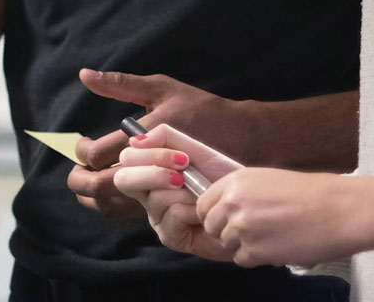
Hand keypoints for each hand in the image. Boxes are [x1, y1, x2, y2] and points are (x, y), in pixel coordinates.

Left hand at [66, 68, 234, 219]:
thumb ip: (121, 84)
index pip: (101, 154)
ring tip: (88, 177)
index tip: (81, 144)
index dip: (83, 151)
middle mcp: (152, 167)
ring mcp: (161, 190)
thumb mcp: (161, 88)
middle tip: (75, 168)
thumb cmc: (200, 108)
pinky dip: (113, 205)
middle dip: (80, 178)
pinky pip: (132, 214)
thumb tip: (85, 75)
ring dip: (93, 195)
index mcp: (147, 136)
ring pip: (113, 206)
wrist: (242, 139)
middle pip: (102, 186)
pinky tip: (111, 188)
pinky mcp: (168, 203)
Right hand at [113, 122, 239, 259]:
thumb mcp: (195, 150)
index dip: (148, 154)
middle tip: (182, 176)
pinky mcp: (170, 237)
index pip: (128, 158)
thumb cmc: (223, 178)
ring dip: (184, 193)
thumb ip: (166, 137)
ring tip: (202, 196)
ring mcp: (157, 216)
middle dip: (153, 173)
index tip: (181, 157)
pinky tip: (204, 213)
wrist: (248, 204)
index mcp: (149, 170)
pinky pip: (172, 216)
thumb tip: (136, 139)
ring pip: (154, 197)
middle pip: (124, 179)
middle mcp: (147, 194)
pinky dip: (192, 210)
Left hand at [198, 167, 373, 267]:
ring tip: (267, 239)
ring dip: (242, 245)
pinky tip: (273, 249)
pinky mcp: (256, 250)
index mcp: (233, 182)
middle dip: (225, 232)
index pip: (203, 205)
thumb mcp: (264, 181)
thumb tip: (226, 209)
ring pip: (226, 244)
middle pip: (211, 226)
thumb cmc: (308, 194)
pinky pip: (242, 259)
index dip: (213, 215)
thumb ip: (241, 194)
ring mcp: (242, 227)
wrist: (336, 209)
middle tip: (248, 234)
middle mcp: (232, 202)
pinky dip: (254, 259)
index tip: (225, 221)